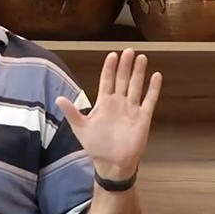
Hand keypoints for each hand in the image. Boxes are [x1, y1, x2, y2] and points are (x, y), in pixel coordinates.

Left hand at [55, 48, 161, 180]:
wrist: (112, 163)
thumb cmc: (95, 145)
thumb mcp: (80, 128)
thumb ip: (71, 112)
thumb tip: (58, 98)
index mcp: (104, 103)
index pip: (107, 81)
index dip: (109, 68)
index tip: (112, 55)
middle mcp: (118, 103)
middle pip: (122, 79)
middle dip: (125, 65)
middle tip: (128, 50)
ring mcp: (131, 109)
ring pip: (136, 86)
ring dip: (139, 73)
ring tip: (142, 57)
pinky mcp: (143, 117)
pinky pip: (149, 100)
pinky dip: (153, 89)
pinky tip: (156, 76)